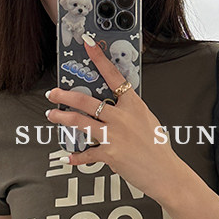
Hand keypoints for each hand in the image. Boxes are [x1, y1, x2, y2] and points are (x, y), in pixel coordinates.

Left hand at [45, 38, 182, 200]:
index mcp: (134, 105)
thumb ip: (129, 111)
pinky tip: (69, 156)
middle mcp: (122, 117)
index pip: (114, 75)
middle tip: (53, 93)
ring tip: (52, 115)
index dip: (99, 58)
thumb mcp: (147, 120)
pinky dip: (76, 157)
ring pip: (80, 122)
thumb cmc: (158, 148)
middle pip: (87, 101)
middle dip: (65, 96)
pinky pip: (87, 154)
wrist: (165, 173)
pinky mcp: (110, 154)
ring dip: (62, 118)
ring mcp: (115, 135)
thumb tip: (113, 106)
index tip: (88, 45)